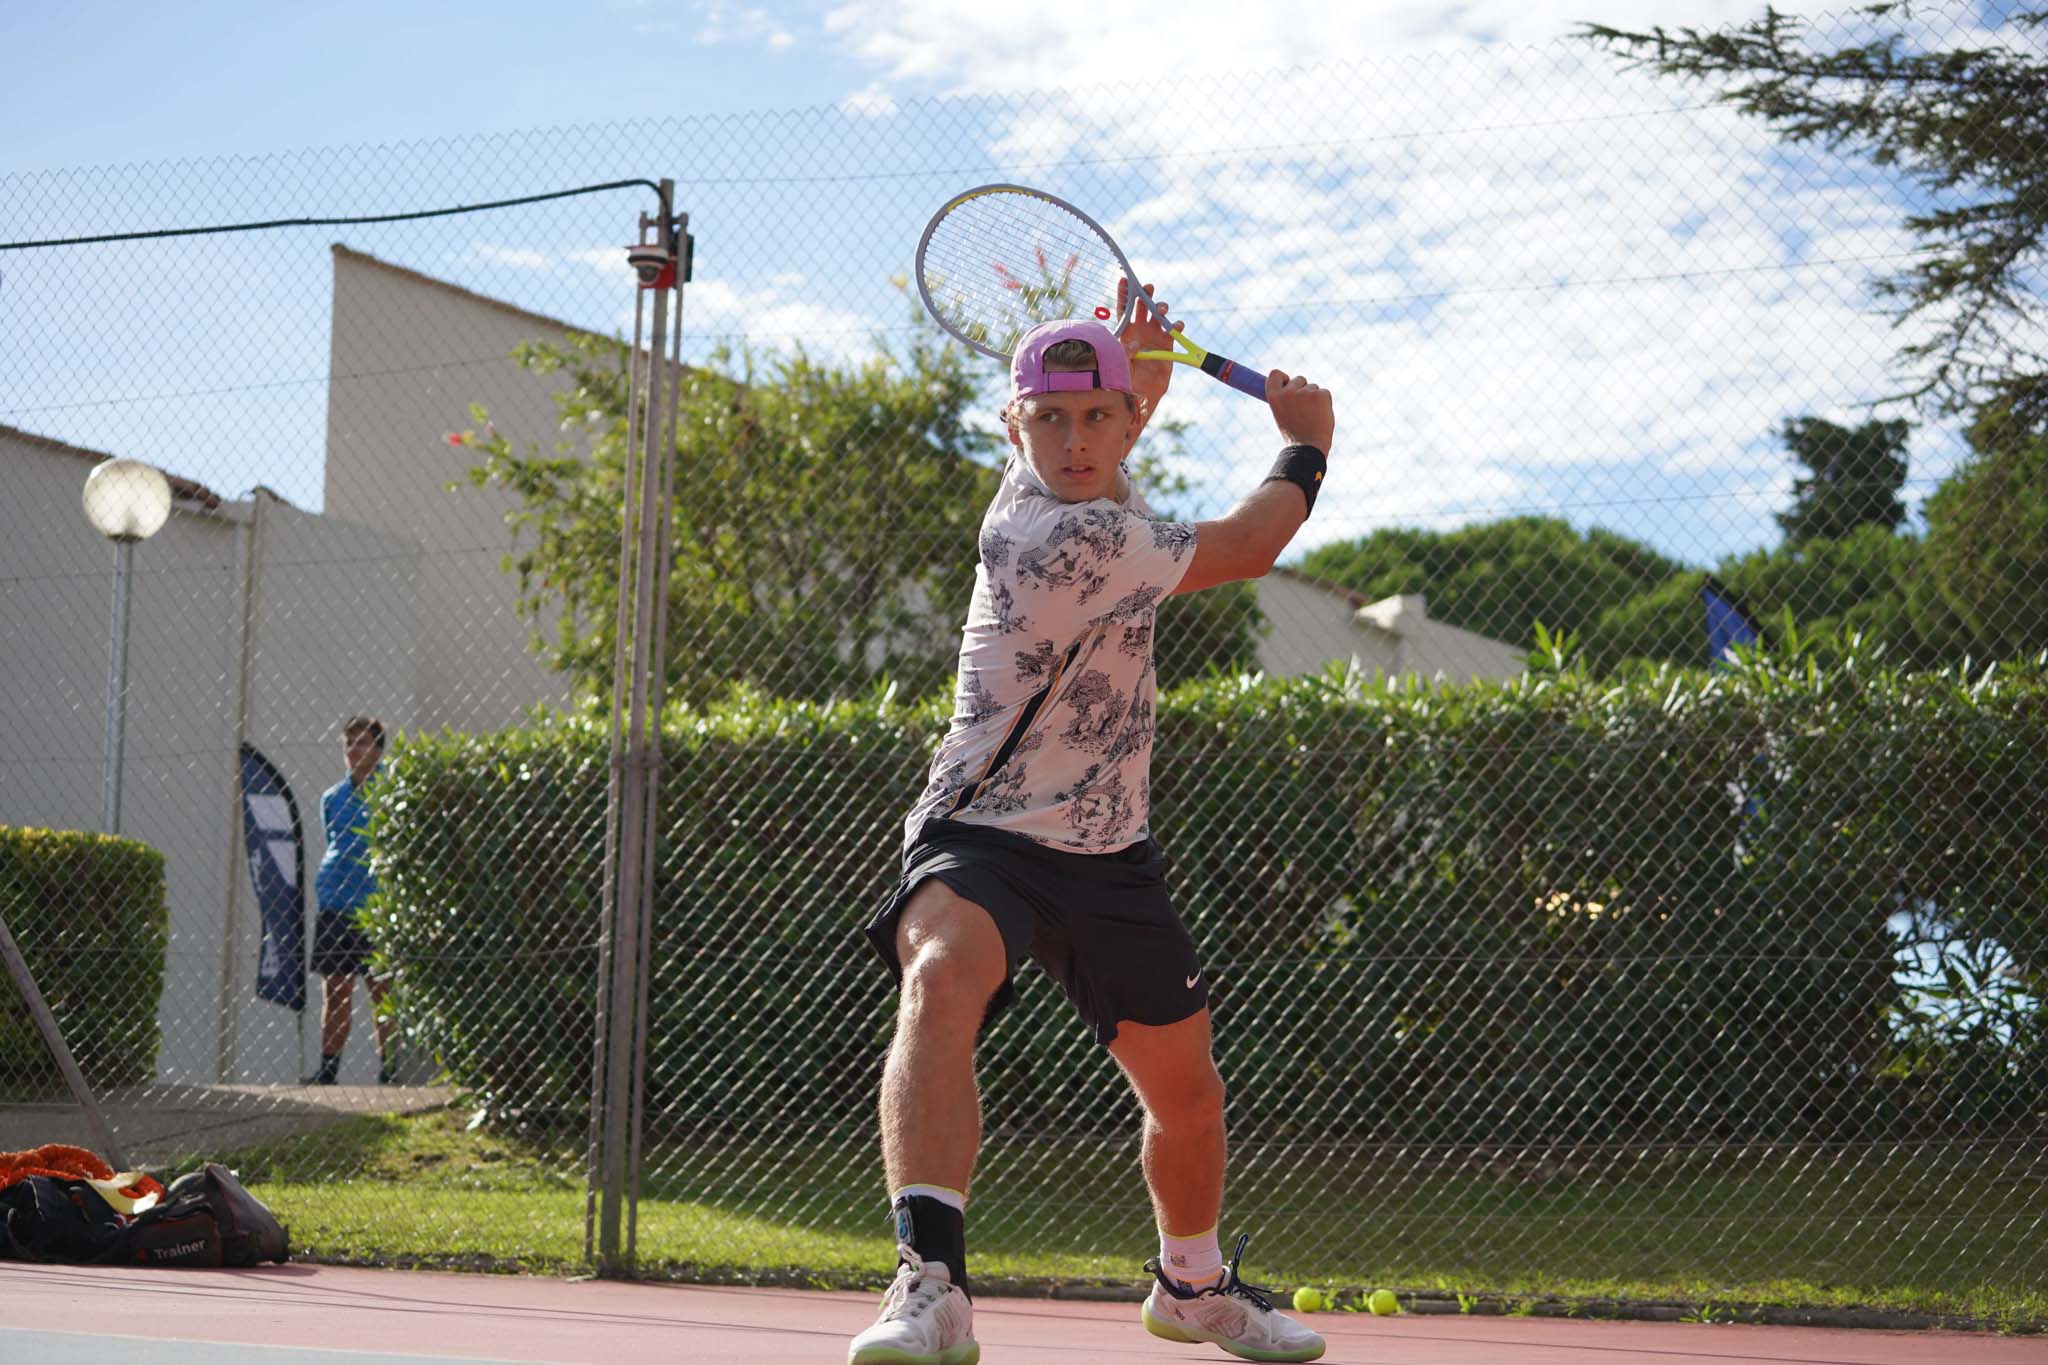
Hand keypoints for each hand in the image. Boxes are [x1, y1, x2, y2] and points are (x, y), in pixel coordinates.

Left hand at [1118, 280, 1178, 416]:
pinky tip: (1176, 326)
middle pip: (1143, 306)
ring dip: (1161, 308)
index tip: (1124, 280)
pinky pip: (1173, 330)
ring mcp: (1154, 335)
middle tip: (1148, 287)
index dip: (1123, 294)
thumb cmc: (1127, 378)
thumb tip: (1136, 343)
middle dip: (1145, 294)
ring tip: (1162, 309)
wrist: (1142, 393)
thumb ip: (1127, 352)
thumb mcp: (1122, 363)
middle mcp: (1140, 329)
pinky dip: (1176, 325)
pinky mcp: (1167, 343)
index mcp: (1125, 331)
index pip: (1123, 309)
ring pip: (1159, 314)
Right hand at [1266, 371, 1333, 452]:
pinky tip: (1320, 416)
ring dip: (1315, 398)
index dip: (1283, 377)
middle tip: (1304, 410)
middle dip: (1304, 389)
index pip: (1275, 373)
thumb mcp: (1282, 415)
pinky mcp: (1320, 394)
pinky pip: (1324, 392)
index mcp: (1274, 397)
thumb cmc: (1294, 434)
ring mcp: (1305, 392)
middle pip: (1299, 379)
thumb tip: (1290, 386)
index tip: (1288, 383)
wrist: (1307, 448)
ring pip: (1313, 387)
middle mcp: (1288, 392)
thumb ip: (1285, 399)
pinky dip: (1325, 402)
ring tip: (1312, 417)